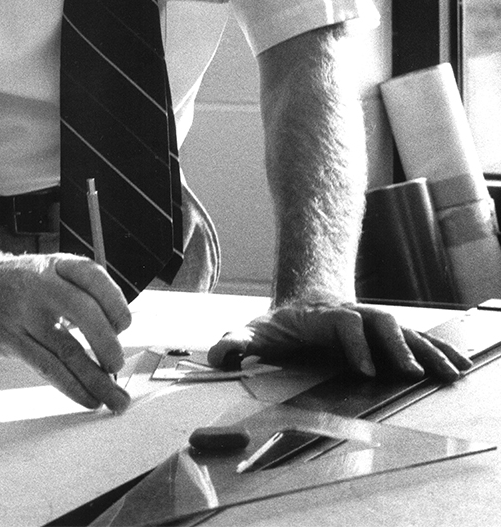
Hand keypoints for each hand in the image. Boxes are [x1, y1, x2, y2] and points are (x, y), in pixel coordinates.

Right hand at [0, 253, 133, 411]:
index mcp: (54, 266)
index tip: (124, 327)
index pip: (95, 279)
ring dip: (97, 379)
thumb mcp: (43, 272)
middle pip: (85, 314)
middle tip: (118, 365)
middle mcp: (39, 286)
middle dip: (109, 346)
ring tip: (114, 398)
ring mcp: (22, 313)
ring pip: (68, 350)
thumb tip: (113, 337)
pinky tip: (87, 397)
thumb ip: (76, 293)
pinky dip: (73, 387)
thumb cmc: (8, 283)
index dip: (117, 304)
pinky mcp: (9, 339)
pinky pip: (48, 368)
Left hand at [207, 300, 471, 381]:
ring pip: (407, 332)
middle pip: (383, 324)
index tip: (367, 370)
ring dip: (429, 351)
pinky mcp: (391, 336)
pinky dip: (441, 350)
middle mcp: (356, 316)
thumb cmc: (280, 326)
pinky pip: (420, 341)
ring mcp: (376, 324)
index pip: (345, 325)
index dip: (357, 344)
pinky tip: (461, 364)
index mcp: (326, 318)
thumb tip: (216, 357)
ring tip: (449, 372)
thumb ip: (234, 343)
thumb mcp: (253, 332)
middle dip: (398, 348)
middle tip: (412, 372)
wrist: (306, 303)